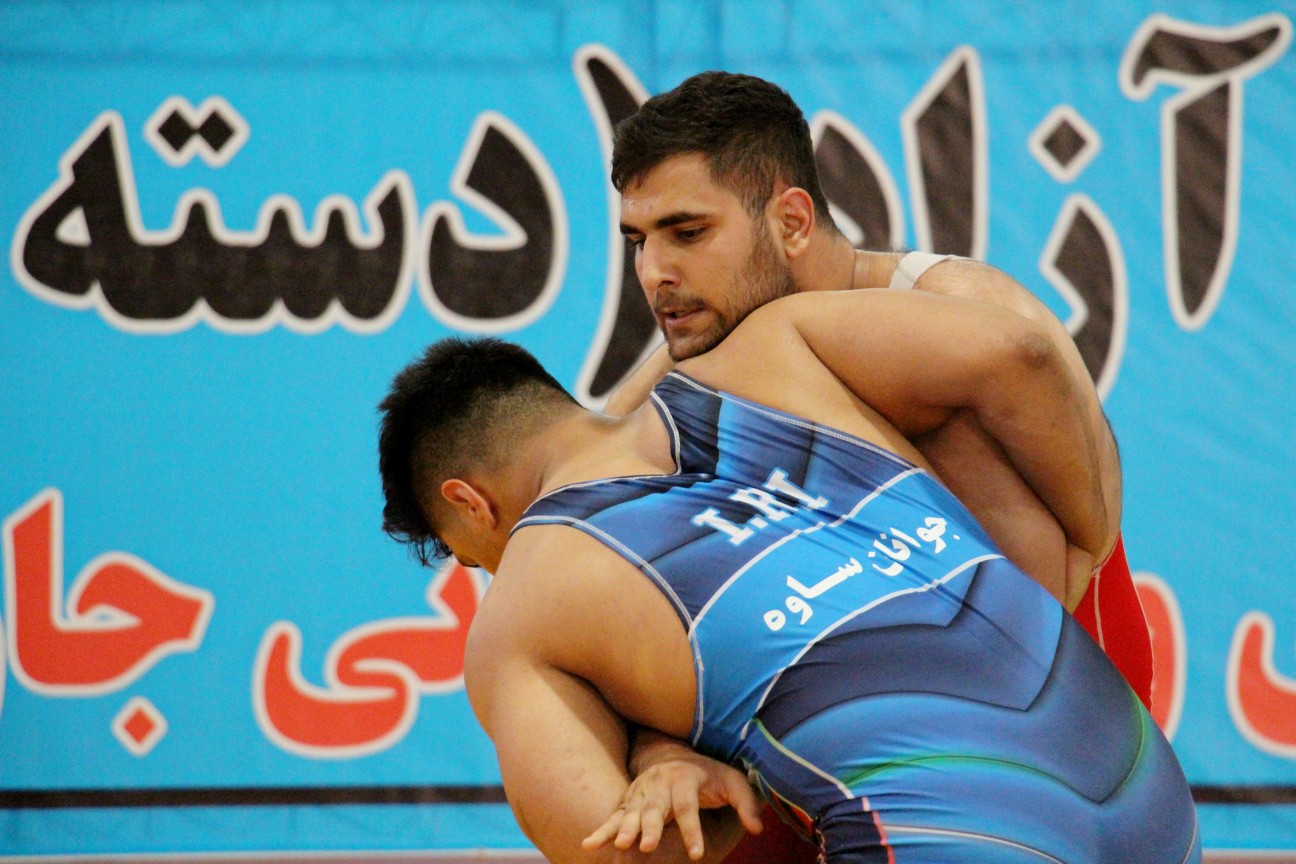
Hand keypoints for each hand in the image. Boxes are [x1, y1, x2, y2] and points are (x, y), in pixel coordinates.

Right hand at [581, 752, 763, 859]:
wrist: (672, 752)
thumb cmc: (708, 774)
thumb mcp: (732, 781)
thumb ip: (745, 803)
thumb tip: (758, 829)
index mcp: (684, 779)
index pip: (688, 807)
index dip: (692, 830)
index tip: (696, 854)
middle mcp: (659, 785)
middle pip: (654, 809)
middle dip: (650, 828)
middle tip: (647, 846)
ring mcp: (641, 794)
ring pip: (631, 814)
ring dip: (624, 830)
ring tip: (619, 846)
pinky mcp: (628, 803)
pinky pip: (613, 818)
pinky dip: (601, 831)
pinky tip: (589, 846)